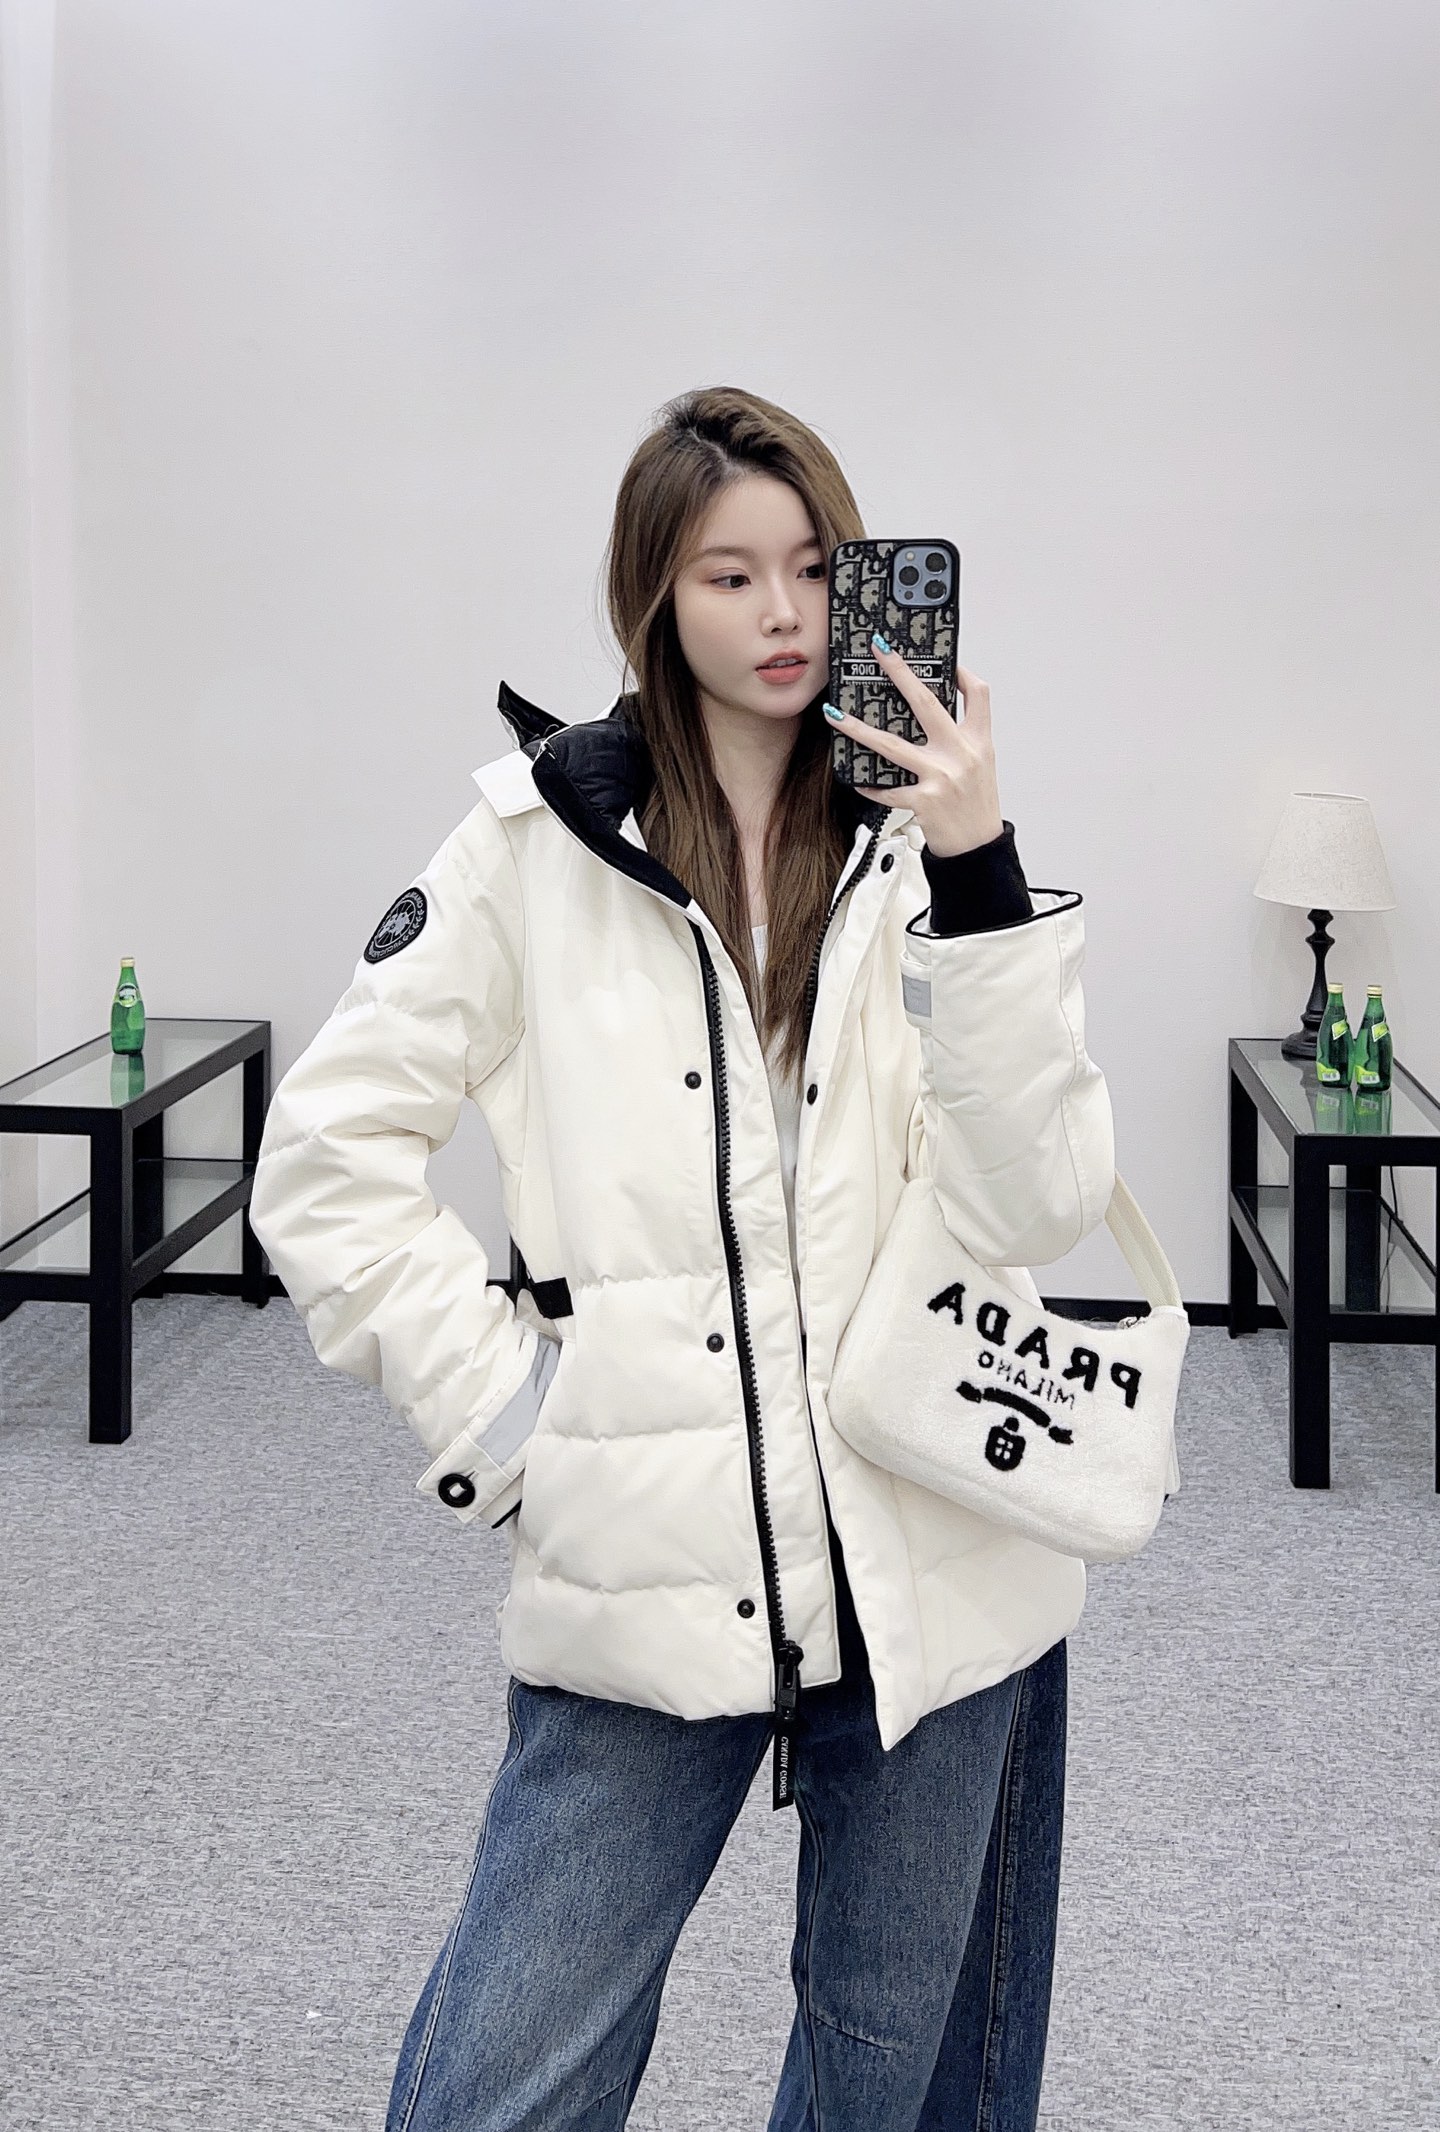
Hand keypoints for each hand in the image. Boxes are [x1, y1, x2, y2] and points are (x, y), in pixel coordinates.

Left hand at [823, 635, 1004, 858]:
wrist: (978, 849)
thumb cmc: (976, 807)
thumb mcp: (980, 766)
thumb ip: (960, 740)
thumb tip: (929, 717)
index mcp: (978, 742)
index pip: (978, 694)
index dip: (962, 672)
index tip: (944, 660)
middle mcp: (960, 754)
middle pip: (926, 703)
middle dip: (899, 672)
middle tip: (879, 651)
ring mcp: (940, 777)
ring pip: (891, 745)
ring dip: (857, 728)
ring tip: (835, 715)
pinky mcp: (923, 801)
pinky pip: (887, 789)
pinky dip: (870, 785)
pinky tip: (858, 779)